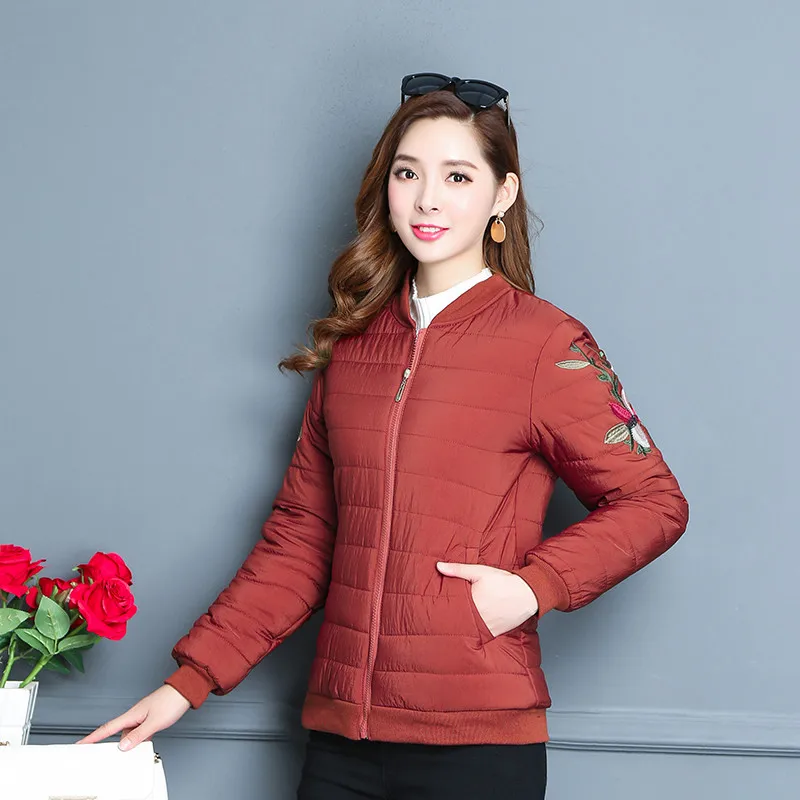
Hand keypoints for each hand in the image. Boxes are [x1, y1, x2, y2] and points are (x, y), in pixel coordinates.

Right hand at [74, 684, 191, 749]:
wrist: (187, 690)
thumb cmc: (172, 701)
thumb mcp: (155, 722)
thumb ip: (139, 735)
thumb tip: (123, 746)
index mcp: (133, 714)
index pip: (108, 728)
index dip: (92, 737)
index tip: (80, 744)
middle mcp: (135, 714)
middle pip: (119, 733)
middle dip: (115, 744)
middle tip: (108, 754)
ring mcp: (143, 715)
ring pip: (130, 733)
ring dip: (132, 741)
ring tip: (138, 746)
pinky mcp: (150, 716)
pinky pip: (140, 730)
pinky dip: (140, 738)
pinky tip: (146, 741)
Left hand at [436, 561, 538, 637]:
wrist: (527, 594)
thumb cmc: (503, 582)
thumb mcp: (479, 571)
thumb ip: (458, 569)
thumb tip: (438, 566)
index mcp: (471, 602)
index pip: (450, 608)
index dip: (441, 609)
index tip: (431, 609)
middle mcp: (478, 619)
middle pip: (457, 621)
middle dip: (448, 619)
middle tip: (436, 619)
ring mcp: (487, 628)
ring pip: (468, 630)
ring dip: (460, 627)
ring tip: (449, 626)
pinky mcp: (494, 633)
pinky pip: (479, 636)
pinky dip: (473, 633)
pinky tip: (467, 630)